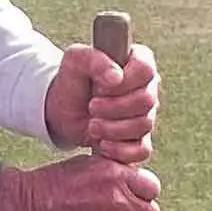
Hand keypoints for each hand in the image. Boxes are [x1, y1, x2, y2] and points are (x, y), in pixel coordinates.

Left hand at [44, 41, 158, 164]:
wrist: (63, 110)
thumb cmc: (72, 80)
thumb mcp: (74, 61)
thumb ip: (94, 60)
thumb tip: (116, 77)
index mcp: (138, 62)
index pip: (146, 70)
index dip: (123, 82)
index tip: (100, 86)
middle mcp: (148, 88)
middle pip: (147, 100)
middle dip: (114, 107)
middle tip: (91, 107)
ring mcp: (146, 115)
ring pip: (144, 125)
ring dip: (113, 128)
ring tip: (92, 125)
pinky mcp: (139, 140)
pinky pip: (142, 150)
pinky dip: (120, 150)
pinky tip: (102, 144)